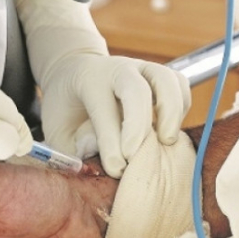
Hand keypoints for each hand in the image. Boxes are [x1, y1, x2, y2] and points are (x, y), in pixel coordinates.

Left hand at [16, 0, 190, 178]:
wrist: (74, 73)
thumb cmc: (66, 110)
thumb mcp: (57, 130)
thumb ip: (74, 147)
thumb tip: (105, 160)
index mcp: (88, 79)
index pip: (103, 109)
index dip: (111, 142)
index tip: (116, 169)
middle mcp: (118, 69)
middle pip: (136, 90)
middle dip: (138, 126)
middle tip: (134, 157)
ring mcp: (142, 68)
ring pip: (167, 80)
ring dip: (171, 112)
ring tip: (165, 142)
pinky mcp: (160, 75)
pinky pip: (180, 85)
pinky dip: (181, 107)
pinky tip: (168, 130)